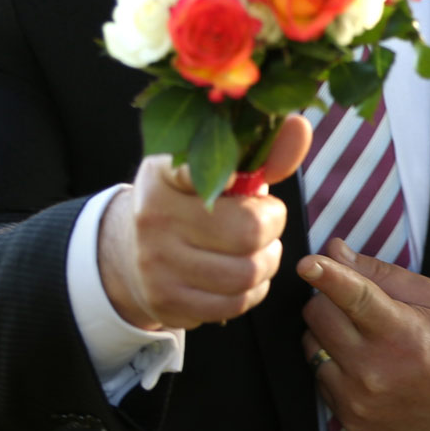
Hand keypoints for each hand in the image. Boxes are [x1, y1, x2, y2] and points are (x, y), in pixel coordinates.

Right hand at [99, 115, 312, 330]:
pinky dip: (252, 291)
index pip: (198, 169)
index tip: (240, 180)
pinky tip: (245, 275)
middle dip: (273, 227)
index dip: (233, 175)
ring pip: (245, 273)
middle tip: (268, 222)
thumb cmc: (187, 203)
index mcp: (162, 176)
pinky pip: (234, 304)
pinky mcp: (167, 302)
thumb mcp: (210, 168)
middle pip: (247, 231)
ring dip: (267, 262)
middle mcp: (154, 219)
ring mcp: (156, 265)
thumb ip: (260, 152)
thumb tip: (301, 126)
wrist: (129, 252)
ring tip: (260, 249)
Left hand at [299, 239, 429, 430]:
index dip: (327, 276)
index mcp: (402, 334)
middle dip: (330, 298)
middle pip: (319, 314)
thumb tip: (336, 251)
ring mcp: (359, 398)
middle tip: (356, 302)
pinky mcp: (350, 417)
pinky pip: (318, 374)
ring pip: (311, 344)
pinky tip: (363, 364)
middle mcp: (375, 370)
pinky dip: (331, 361)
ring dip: (328, 331)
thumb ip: (382, 275)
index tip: (306, 263)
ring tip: (363, 336)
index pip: (354, 297)